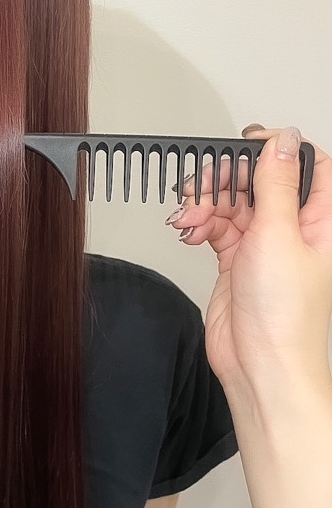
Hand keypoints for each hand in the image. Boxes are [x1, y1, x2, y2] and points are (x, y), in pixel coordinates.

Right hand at [166, 125, 331, 406]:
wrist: (261, 366)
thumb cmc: (285, 316)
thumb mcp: (279, 234)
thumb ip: (276, 184)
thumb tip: (282, 141)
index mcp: (320, 219)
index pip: (306, 165)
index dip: (277, 148)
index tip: (244, 144)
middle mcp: (294, 229)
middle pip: (259, 181)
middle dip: (227, 178)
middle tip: (203, 186)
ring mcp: (264, 244)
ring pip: (232, 202)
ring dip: (205, 204)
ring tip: (189, 218)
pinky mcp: (236, 261)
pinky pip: (215, 227)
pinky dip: (199, 225)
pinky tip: (189, 233)